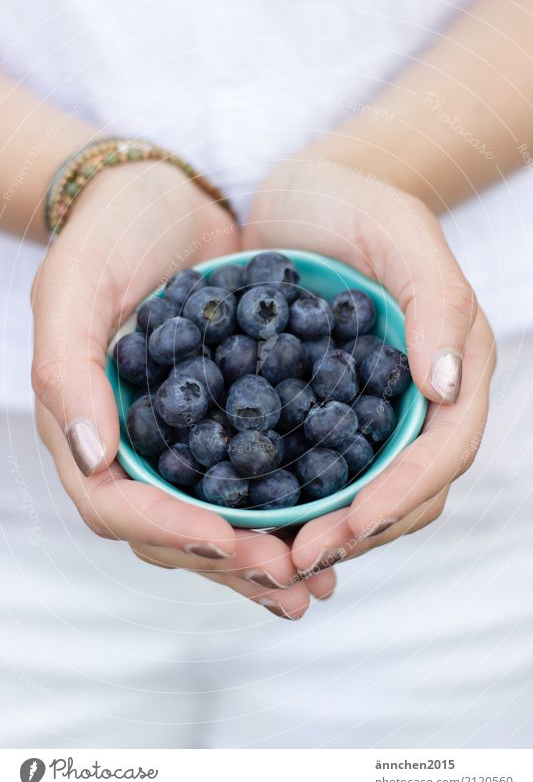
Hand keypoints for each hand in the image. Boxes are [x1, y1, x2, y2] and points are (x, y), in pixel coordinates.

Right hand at [32, 160, 332, 617]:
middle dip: (227, 562)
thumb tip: (90, 456)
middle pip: (168, 531)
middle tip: (291, 579)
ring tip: (314, 583)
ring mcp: (178, 439)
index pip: (114, 505)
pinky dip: (282, 511)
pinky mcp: (222, 422)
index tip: (230, 543)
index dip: (169, 531)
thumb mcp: (74, 284)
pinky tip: (327, 524)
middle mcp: (131, 445)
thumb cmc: (112, 231)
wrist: (168, 198)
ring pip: (211, 521)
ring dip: (259, 558)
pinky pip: (248, 481)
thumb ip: (67, 368)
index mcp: (87, 424)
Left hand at [244, 156, 495, 574]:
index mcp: (454, 367)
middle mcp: (419, 399)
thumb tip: (444, 386)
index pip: (444, 451)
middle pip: (409, 490)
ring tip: (275, 555)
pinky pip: (320, 467)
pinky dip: (297, 501)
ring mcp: (373, 409)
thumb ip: (436, 300)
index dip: (404, 496)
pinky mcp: (325, 409)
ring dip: (330, 532)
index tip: (351, 526)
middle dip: (362, 532)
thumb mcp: (399, 231)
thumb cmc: (356, 202)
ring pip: (366, 492)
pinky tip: (254, 517)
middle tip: (299, 558)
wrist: (302, 195)